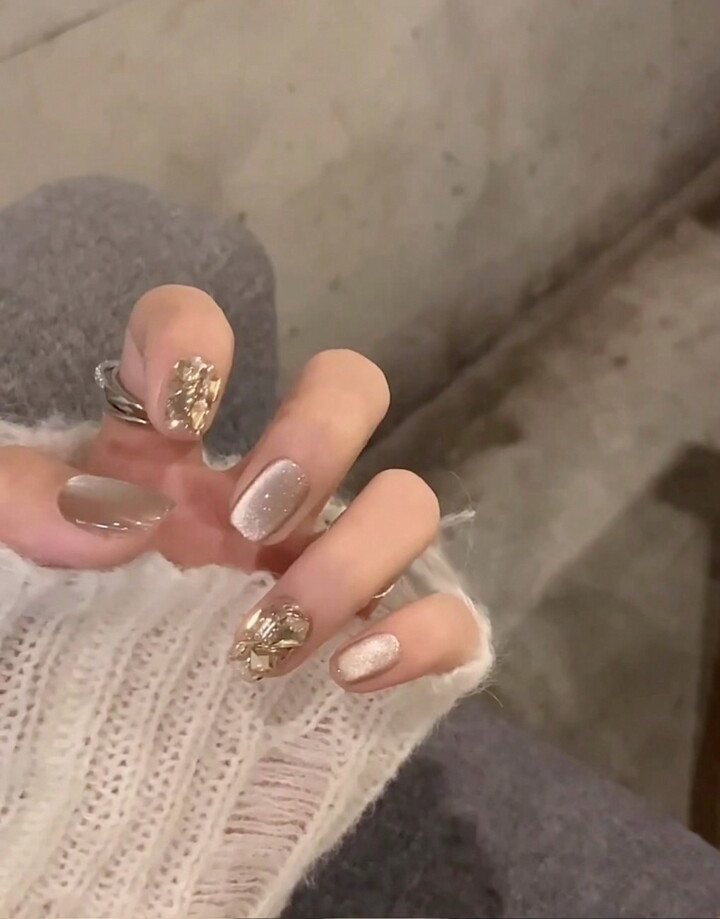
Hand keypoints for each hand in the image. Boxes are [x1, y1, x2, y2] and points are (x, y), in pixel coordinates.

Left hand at [0, 285, 481, 689]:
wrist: (93, 771)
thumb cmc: (47, 640)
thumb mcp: (8, 562)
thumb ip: (21, 506)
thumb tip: (113, 519)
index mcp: (161, 452)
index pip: (190, 331)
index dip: (195, 341)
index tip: (178, 417)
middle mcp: (260, 492)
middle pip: (350, 388)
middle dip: (317, 436)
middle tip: (250, 521)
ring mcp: (326, 564)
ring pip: (409, 502)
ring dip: (355, 556)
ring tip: (272, 634)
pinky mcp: (372, 643)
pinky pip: (449, 617)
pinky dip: (422, 633)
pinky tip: (351, 672)